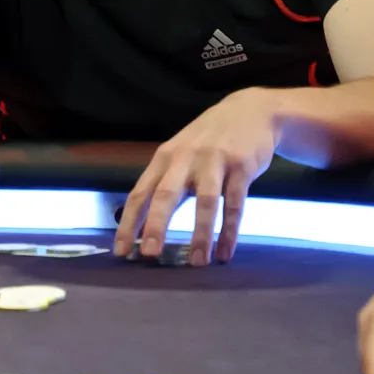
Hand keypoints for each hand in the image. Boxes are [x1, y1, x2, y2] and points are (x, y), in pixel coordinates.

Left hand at [114, 88, 278, 265]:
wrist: (251, 110)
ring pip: (205, 201)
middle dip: (157, 226)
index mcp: (165, 157)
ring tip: (197, 262)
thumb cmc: (209, 139)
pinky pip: (235, 203)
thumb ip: (166, 183)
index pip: (141, 192)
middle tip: (151, 255)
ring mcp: (215, 160)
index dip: (130, 222)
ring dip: (200, 234)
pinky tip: (225, 252)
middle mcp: (186, 157)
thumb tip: (145, 225)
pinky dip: (229, 230)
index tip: (122, 250)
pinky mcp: (242, 166)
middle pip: (167, 194)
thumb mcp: (181, 153)